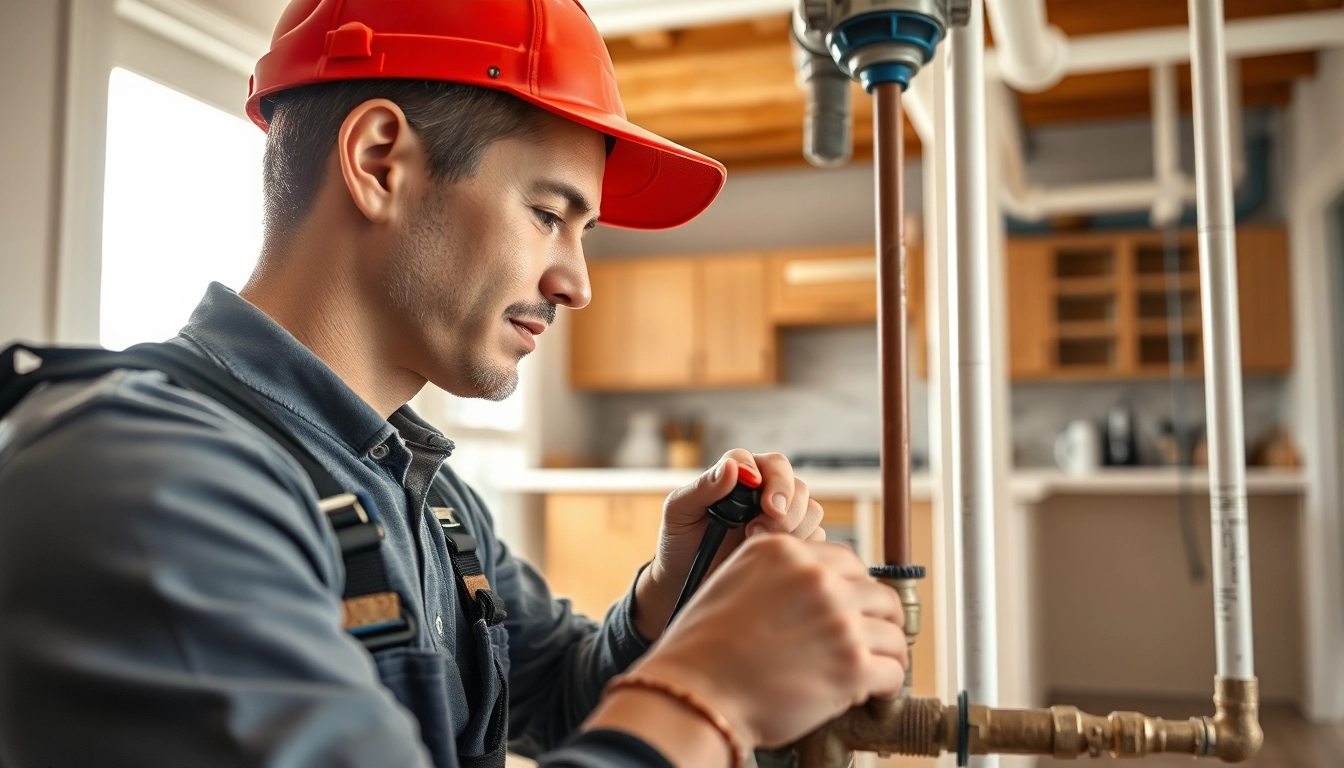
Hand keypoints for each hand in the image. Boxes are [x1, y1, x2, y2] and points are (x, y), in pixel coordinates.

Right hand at [607, 535, 908, 751]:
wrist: (694, 693)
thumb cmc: (703, 650)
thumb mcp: (732, 582)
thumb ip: (776, 576)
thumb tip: (812, 589)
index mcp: (785, 552)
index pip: (847, 562)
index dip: (854, 591)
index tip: (854, 610)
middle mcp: (816, 578)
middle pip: (877, 593)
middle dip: (877, 620)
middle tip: (871, 641)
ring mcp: (838, 620)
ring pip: (893, 631)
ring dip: (887, 652)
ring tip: (877, 668)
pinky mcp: (852, 665)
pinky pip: (893, 671)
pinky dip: (888, 685)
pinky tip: (875, 693)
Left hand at [634, 450, 823, 639]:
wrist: (687, 582)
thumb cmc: (680, 542)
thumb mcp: (679, 512)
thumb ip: (703, 487)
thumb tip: (731, 467)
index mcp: (740, 474)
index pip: (768, 463)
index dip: (773, 480)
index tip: (766, 504)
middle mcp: (765, 490)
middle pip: (796, 485)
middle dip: (785, 507)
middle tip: (759, 529)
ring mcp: (783, 517)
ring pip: (810, 510)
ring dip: (792, 528)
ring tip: (758, 545)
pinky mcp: (794, 542)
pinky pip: (815, 539)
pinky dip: (800, 548)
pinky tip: (775, 560)